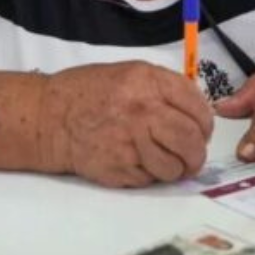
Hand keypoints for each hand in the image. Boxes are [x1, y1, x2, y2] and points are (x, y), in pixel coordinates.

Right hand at [40, 61, 213, 187]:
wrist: (49, 116)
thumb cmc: (89, 93)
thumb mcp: (129, 73)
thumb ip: (165, 90)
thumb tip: (198, 115)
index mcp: (147, 82)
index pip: (197, 108)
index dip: (205, 124)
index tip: (202, 130)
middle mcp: (141, 111)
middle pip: (191, 141)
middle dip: (197, 153)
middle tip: (192, 156)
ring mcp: (130, 142)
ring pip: (174, 168)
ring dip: (173, 169)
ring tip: (160, 159)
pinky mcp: (119, 168)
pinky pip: (150, 180)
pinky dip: (148, 175)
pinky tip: (134, 160)